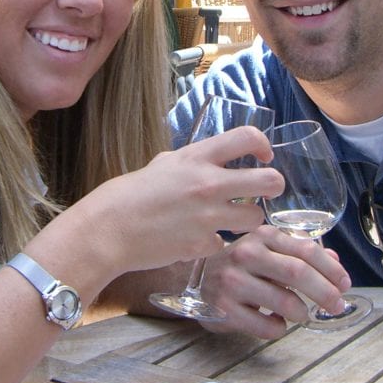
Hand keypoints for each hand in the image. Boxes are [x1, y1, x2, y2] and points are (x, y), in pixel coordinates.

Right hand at [69, 126, 283, 275]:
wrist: (108, 229)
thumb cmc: (129, 194)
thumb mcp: (162, 164)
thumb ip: (189, 161)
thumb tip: (206, 160)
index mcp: (197, 158)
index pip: (247, 137)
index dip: (263, 145)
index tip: (263, 156)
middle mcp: (208, 184)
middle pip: (269, 181)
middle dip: (273, 186)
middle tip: (264, 191)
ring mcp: (208, 217)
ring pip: (256, 217)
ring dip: (247, 219)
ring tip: (231, 219)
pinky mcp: (202, 245)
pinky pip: (224, 243)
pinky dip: (213, 243)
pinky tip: (195, 239)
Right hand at [196, 225, 352, 338]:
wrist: (195, 277)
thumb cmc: (241, 264)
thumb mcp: (268, 249)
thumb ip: (300, 253)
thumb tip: (334, 259)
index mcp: (263, 236)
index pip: (306, 250)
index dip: (331, 269)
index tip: (345, 284)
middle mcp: (246, 254)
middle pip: (297, 273)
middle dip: (324, 292)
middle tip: (337, 306)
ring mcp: (233, 281)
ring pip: (284, 301)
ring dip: (302, 312)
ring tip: (302, 314)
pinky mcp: (224, 308)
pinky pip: (265, 325)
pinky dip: (279, 328)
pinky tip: (277, 323)